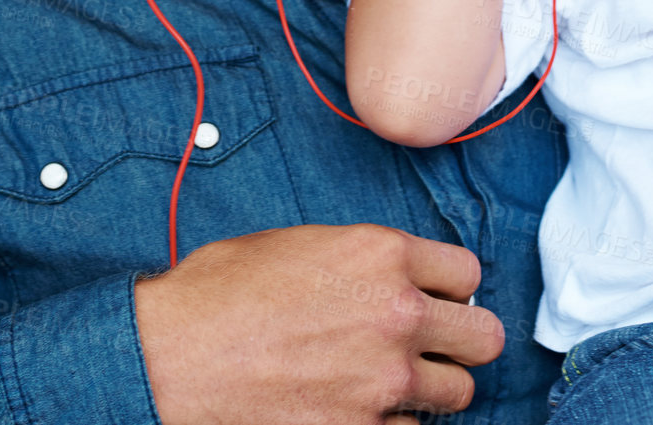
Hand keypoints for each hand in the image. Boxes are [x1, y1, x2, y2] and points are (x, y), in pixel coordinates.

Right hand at [134, 223, 502, 423]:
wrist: (169, 358)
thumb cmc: (220, 295)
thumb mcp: (300, 245)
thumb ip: (363, 261)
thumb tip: (396, 277)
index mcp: (382, 254)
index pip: (467, 274)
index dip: (449, 288)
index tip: (434, 299)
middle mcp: (396, 314)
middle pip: (483, 338)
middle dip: (459, 341)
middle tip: (432, 346)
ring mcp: (384, 382)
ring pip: (457, 393)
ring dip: (428, 389)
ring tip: (388, 383)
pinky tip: (353, 410)